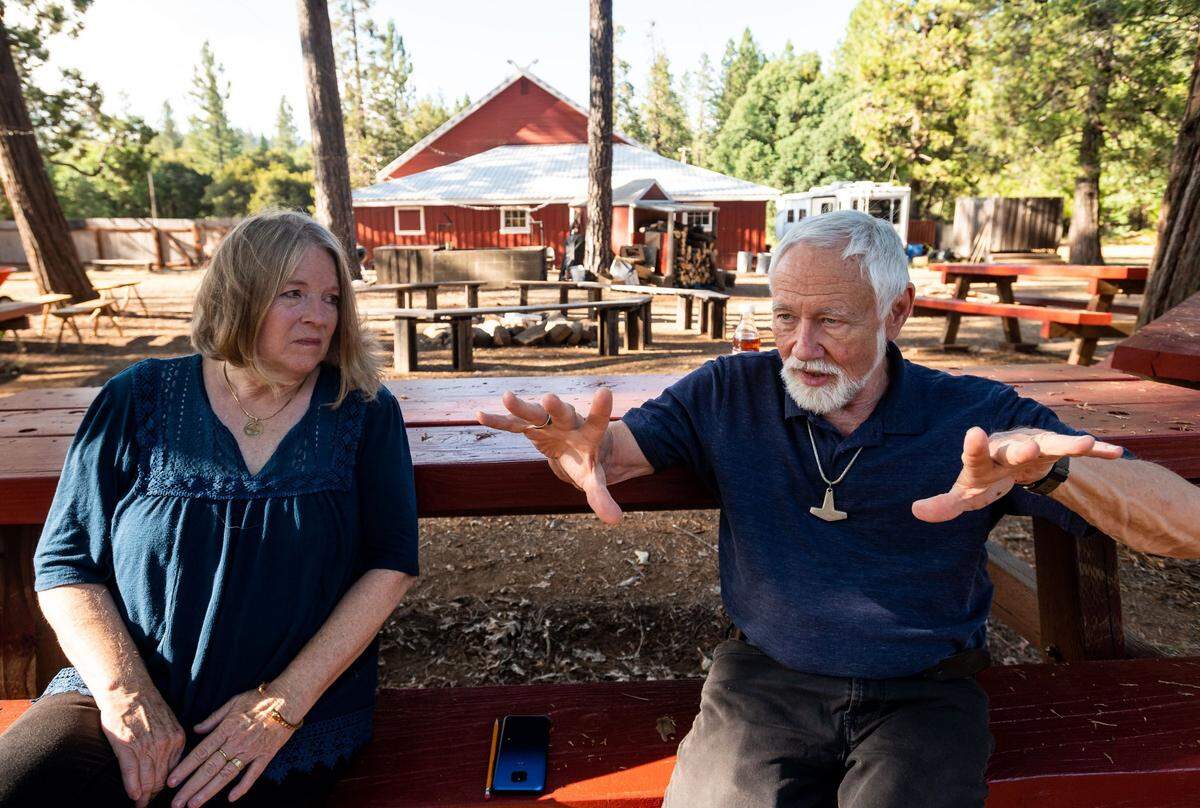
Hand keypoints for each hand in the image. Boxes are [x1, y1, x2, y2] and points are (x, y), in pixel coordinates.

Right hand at [95, 686, 185, 807]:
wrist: (128, 690)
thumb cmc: (146, 706)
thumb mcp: (169, 723)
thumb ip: (171, 742)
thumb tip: (169, 764)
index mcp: (177, 739)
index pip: (173, 771)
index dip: (166, 787)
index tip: (160, 796)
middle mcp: (164, 745)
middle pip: (161, 779)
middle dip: (154, 795)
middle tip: (147, 806)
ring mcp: (146, 746)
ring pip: (146, 779)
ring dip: (143, 796)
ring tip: (140, 805)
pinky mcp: (127, 746)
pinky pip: (131, 772)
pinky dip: (132, 786)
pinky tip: (133, 796)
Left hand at [167, 686, 298, 806]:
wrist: (287, 699)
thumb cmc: (258, 699)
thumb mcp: (232, 702)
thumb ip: (213, 718)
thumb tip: (196, 730)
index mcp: (226, 729)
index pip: (201, 752)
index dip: (185, 768)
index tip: (172, 781)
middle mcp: (237, 742)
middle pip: (210, 768)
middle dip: (191, 787)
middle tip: (176, 803)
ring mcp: (252, 750)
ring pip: (227, 775)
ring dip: (209, 791)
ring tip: (194, 804)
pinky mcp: (266, 755)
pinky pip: (253, 774)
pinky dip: (243, 787)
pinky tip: (231, 798)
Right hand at [477, 388, 622, 522]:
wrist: (574, 446)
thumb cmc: (586, 461)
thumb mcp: (594, 479)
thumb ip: (602, 496)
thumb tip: (616, 521)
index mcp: (589, 433)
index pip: (598, 420)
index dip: (600, 408)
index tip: (604, 391)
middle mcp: (568, 421)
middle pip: (562, 412)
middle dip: (555, 407)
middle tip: (549, 399)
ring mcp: (548, 422)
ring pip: (534, 413)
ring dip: (521, 406)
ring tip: (506, 397)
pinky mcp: (531, 426)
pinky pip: (513, 424)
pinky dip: (499, 421)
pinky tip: (480, 415)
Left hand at [912, 426, 1123, 522]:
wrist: (1011, 457)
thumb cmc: (985, 478)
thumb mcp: (966, 493)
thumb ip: (945, 504)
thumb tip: (916, 512)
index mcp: (983, 460)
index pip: (975, 456)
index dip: (974, 447)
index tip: (974, 432)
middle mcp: (1008, 448)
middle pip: (1013, 449)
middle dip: (1020, 449)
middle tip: (1026, 448)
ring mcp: (1035, 447)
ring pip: (1050, 445)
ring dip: (1066, 445)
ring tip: (1086, 444)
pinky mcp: (1057, 450)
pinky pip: (1078, 451)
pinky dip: (1097, 451)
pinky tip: (1115, 453)